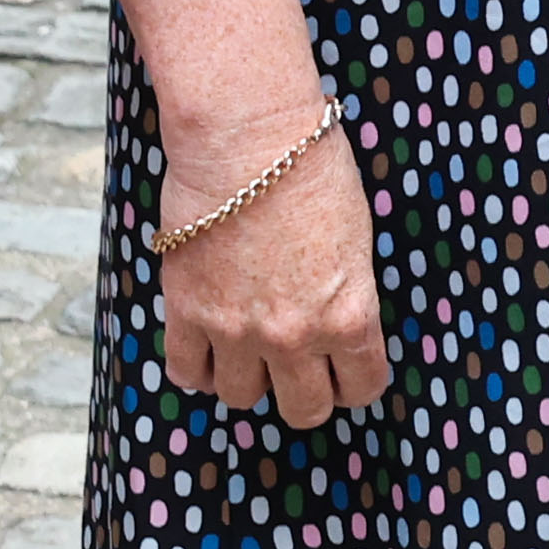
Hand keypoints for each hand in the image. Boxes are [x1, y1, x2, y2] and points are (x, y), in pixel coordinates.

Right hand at [154, 113, 387, 429]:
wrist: (249, 138)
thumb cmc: (313, 169)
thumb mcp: (357, 237)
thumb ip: (347, 292)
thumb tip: (339, 320)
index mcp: (349, 314)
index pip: (362, 387)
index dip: (356, 383)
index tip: (348, 374)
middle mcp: (295, 335)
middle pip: (303, 410)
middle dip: (306, 394)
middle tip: (301, 370)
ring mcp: (237, 330)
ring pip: (241, 398)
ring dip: (248, 378)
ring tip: (250, 350)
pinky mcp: (187, 314)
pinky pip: (186, 372)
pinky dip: (197, 366)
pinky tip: (208, 346)